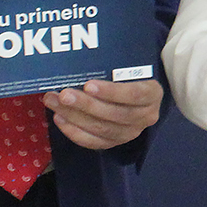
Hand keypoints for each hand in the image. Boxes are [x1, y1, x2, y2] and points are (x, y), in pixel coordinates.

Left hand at [43, 77, 160, 149]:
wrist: (137, 93)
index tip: (88, 85)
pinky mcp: (115, 142)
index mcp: (152, 94)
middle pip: (115, 114)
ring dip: (74, 116)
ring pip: (102, 129)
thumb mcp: (130, 67)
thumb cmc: (129, 76)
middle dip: (86, 104)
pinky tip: (60, 119)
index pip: (134, 95)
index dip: (111, 92)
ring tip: (54, 103)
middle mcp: (145, 116)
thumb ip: (114, 68)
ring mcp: (130, 132)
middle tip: (64, 94)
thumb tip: (84, 63)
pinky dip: (74, 132)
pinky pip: (94, 142)